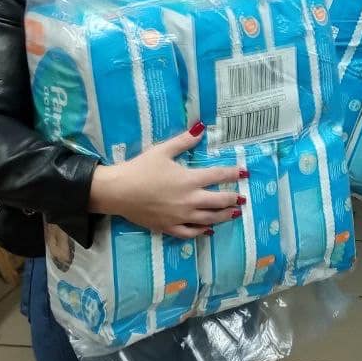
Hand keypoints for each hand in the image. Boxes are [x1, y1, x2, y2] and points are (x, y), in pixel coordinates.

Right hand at [89, 126, 244, 238]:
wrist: (117, 191)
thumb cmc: (140, 169)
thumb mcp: (163, 150)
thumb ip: (184, 141)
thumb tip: (201, 128)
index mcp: (189, 179)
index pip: (218, 175)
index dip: (233, 173)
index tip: (244, 172)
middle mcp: (189, 200)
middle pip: (219, 201)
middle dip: (233, 198)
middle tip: (242, 197)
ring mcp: (180, 216)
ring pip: (209, 219)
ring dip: (224, 216)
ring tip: (234, 213)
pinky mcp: (169, 227)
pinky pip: (191, 232)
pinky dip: (202, 231)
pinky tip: (209, 230)